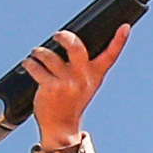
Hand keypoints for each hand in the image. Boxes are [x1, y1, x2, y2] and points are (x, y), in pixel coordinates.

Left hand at [25, 24, 132, 148]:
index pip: (110, 55)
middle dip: (65, 37)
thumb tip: (71, 41)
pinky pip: (36, 68)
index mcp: (95, 74)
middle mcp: (82, 77)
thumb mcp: (87, 84)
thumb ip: (85, 66)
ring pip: (49, 56)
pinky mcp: (50, 87)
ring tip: (36, 53)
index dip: (119, 40)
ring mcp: (66, 82)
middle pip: (76, 48)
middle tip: (58, 35)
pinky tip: (28, 64)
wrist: (61, 125)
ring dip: (39, 52)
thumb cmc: (72, 101)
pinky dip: (29, 64)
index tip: (124, 27)